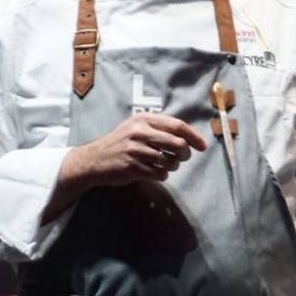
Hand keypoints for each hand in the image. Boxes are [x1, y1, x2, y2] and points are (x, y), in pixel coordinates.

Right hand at [43, 113, 207, 220]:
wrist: (93, 160)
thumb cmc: (118, 144)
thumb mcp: (134, 127)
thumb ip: (157, 128)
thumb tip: (187, 136)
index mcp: (142, 120)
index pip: (177, 126)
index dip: (193, 136)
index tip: (202, 146)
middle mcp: (139, 133)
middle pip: (177, 144)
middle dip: (185, 154)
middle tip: (182, 158)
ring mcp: (135, 150)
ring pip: (170, 161)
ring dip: (172, 166)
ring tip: (164, 165)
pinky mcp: (132, 167)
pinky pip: (159, 174)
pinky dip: (162, 175)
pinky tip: (154, 173)